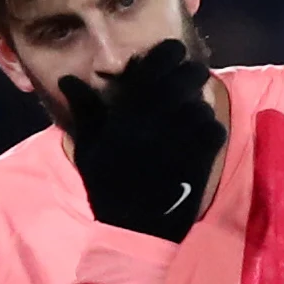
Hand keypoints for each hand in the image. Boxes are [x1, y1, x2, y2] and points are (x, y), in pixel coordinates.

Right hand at [59, 39, 225, 242]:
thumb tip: (68, 80)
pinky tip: (202, 135)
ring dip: (200, 103)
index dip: (168, 53)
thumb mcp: (88, 149)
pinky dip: (211, 128)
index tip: (173, 51)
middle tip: (191, 74)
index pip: (154, 68)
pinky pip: (215, 130)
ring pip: (201, 105)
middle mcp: (155, 122)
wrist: (133, 231)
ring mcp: (181, 141)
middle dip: (192, 71)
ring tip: (194, 109)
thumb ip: (84, 112)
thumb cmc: (107, 188)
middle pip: (185, 79)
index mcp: (127, 115)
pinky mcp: (200, 159)